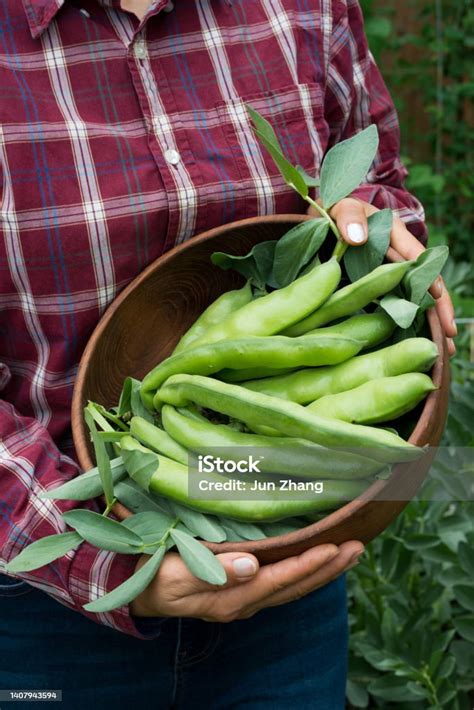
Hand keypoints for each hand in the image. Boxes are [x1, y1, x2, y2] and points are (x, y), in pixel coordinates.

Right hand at [130, 541, 362, 620]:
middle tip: (358, 548)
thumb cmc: (155, 577)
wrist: (140, 591)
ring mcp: (245, 599)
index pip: (277, 580)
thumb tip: (251, 567)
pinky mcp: (243, 591)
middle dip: (328, 569)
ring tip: (350, 553)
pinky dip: (305, 573)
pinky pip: (283, 585)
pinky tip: (319, 562)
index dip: (306, 565)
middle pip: (294, 587)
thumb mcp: (176, 574)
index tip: (333, 548)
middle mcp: (244, 603)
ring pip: (293, 588)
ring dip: (324, 572)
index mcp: (230, 598)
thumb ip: (213, 572)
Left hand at [307, 198, 456, 355]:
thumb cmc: (338, 213)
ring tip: (445, 354)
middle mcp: (403, 260)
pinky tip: (421, 353)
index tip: (437, 296)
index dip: (429, 278)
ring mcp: (396, 279)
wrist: (326, 223)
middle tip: (449, 337)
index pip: (418, 259)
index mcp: (397, 237)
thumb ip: (349, 218)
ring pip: (420, 304)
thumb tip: (357, 237)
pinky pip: (403, 312)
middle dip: (441, 311)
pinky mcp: (386, 293)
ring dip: (433, 327)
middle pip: (428, 287)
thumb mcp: (342, 209)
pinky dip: (414, 331)